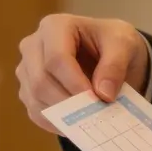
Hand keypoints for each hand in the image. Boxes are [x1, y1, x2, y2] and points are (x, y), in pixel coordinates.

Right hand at [16, 14, 148, 133]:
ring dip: (62, 114)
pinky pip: (35, 112)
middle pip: (40, 80)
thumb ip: (115, 65)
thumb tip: (103, 94)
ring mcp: (27, 70)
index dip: (74, 83)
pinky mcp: (28, 91)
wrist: (111, 54)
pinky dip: (57, 122)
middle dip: (68, 101)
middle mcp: (33, 46)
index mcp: (54, 26)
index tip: (96, 99)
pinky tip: (78, 124)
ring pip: (35, 99)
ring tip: (90, 119)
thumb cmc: (114, 42)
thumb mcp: (124, 44)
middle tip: (94, 114)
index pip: (56, 58)